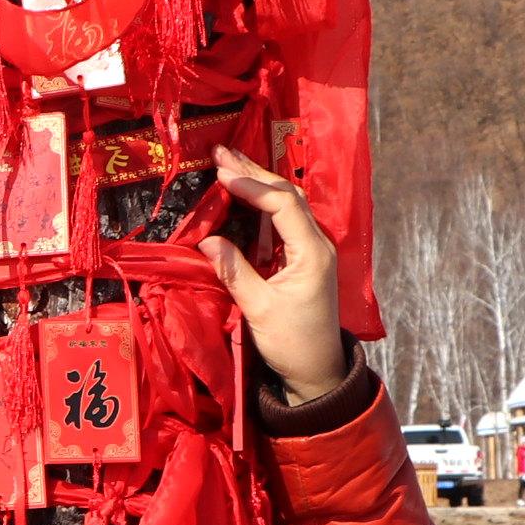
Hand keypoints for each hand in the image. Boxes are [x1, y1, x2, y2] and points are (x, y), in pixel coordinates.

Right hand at [199, 146, 350, 406]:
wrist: (317, 371)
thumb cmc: (292, 343)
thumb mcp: (259, 309)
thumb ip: (235, 272)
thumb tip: (206, 241)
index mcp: (312, 252)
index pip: (283, 205)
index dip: (252, 187)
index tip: (221, 176)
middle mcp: (316, 243)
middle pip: (287, 195)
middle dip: (254, 173)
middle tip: (221, 154)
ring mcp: (310, 249)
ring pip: (286, 204)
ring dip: (257, 183)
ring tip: (227, 165)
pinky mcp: (301, 258)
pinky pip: (282, 221)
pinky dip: (260, 204)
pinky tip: (241, 195)